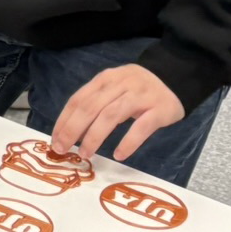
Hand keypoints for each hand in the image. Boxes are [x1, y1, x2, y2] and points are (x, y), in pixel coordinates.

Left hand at [48, 63, 184, 163]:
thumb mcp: (113, 87)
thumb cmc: (137, 88)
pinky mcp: (158, 110)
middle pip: (91, 107)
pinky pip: (141, 127)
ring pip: (111, 115)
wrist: (175, 77)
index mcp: (105, 80)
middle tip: (63, 149)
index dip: (64, 120)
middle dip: (73, 129)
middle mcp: (120, 85)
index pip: (78, 100)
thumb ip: (95, 102)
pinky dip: (128, 142)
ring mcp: (140, 96)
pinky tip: (119, 155)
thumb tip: (69, 128)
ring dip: (95, 136)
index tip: (55, 139)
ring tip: (86, 154)